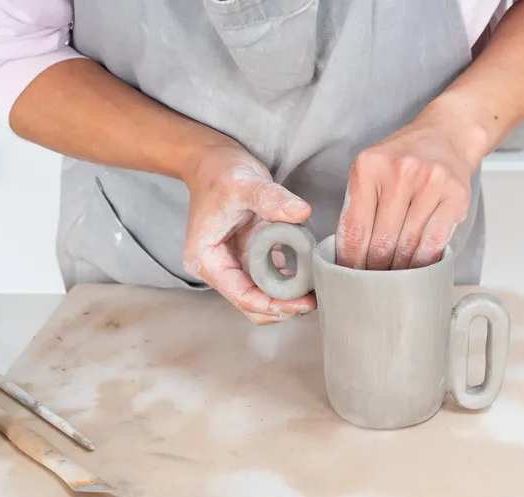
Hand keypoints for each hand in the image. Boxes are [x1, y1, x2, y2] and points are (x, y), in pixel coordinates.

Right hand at [182, 145, 316, 324]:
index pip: (241, 295)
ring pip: (262, 297)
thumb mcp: (244, 183)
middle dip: (282, 307)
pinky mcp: (248, 258)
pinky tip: (310, 274)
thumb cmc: (221, 172)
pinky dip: (288, 282)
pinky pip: (270, 280)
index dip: (273, 304)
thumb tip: (301, 212)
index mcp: (207, 259)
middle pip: (251, 304)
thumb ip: (271, 198)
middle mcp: (218, 268)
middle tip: (314, 299)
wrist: (213, 161)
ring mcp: (233, 264)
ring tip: (316, 288)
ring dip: (287, 298)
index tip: (303, 302)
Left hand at [336, 103, 487, 270]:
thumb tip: (348, 254)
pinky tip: (417, 270)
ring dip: (399, 270)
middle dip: (373, 269)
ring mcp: (430, 182)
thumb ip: (359, 206)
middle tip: (370, 286)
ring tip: (393, 282)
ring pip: (408, 244)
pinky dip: (424, 261)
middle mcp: (399, 172)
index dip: (350, 260)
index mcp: (369, 167)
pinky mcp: (455, 195)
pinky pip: (434, 241)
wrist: (448, 134)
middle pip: (380, 240)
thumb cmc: (406, 157)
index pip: (354, 227)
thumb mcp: (373, 170)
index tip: (348, 277)